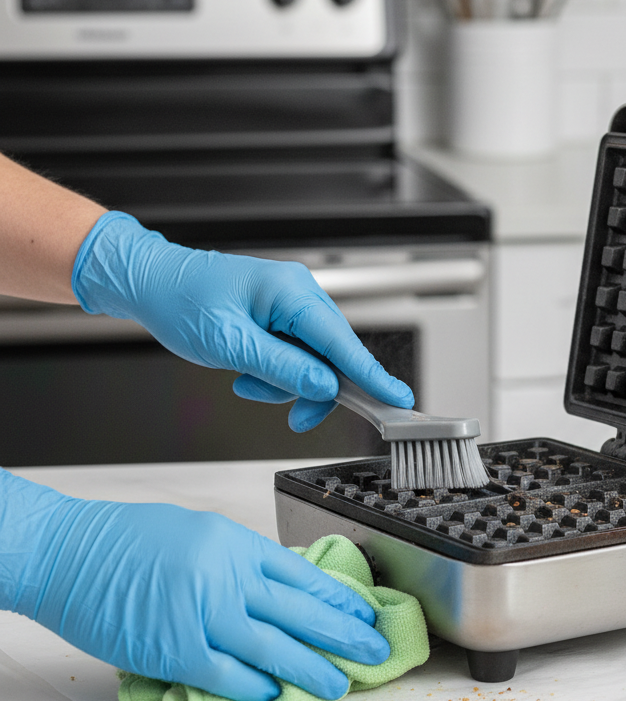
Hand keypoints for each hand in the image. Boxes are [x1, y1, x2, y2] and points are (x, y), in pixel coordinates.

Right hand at [0, 469, 388, 700]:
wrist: (72, 551)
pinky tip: (276, 695)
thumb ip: (240, 561)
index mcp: (238, 544)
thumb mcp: (200, 533)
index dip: (338, 597)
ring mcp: (205, 613)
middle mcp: (230, 577)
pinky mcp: (177, 649)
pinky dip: (254, 687)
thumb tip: (276, 587)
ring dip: (311, 667)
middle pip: (302, 610)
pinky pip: (227, 674)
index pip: (304, 573)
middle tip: (376, 648)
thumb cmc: (128, 539)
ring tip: (339, 682)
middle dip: (344, 633)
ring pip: (274, 646)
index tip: (364, 611)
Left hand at [72, 212, 413, 430]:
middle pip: (331, 355)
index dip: (372, 375)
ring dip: (286, 382)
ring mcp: (291, 302)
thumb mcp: (230, 345)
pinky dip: (277, 371)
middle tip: (297, 418)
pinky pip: (296, 352)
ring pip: (313, 359)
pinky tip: (248, 372)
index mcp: (291, 292)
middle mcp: (299, 293)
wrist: (151, 282)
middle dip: (312, 388)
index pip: (342, 342)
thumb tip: (325, 387)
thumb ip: (283, 368)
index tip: (398, 399)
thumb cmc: (181, 302)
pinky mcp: (281, 313)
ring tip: (246, 381)